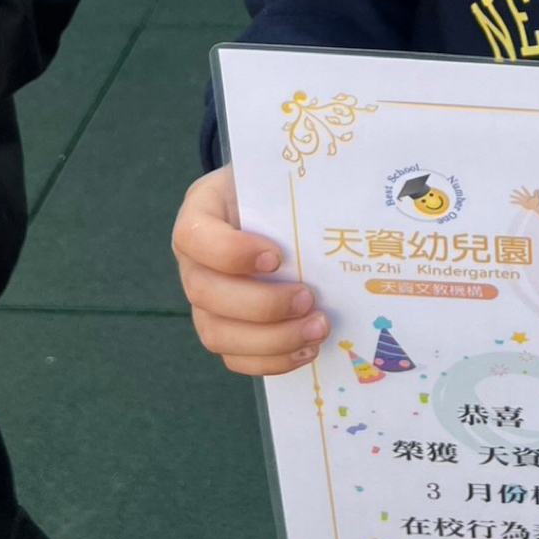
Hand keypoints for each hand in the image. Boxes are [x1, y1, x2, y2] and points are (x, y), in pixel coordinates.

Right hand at [172, 167, 328, 376]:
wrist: (269, 208)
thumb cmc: (275, 190)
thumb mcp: (277, 177)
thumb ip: (292, 189)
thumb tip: (346, 204)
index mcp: (200, 213)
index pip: (193, 236)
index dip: (231, 253)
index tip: (277, 256)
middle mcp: (192, 261)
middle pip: (205, 294)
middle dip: (261, 305)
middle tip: (309, 298)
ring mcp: (203, 300)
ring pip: (217, 334)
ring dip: (272, 340)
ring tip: (317, 329)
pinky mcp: (221, 328)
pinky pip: (235, 358)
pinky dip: (272, 360)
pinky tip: (306, 350)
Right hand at [510, 186, 538, 211]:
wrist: (535, 207)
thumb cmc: (537, 202)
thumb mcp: (537, 198)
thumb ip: (537, 194)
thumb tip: (538, 189)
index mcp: (529, 196)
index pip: (526, 192)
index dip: (524, 189)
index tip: (522, 186)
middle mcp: (525, 198)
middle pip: (520, 194)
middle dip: (517, 192)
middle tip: (513, 190)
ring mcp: (523, 201)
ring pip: (518, 198)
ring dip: (514, 197)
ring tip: (510, 195)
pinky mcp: (522, 204)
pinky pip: (517, 203)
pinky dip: (514, 202)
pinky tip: (511, 202)